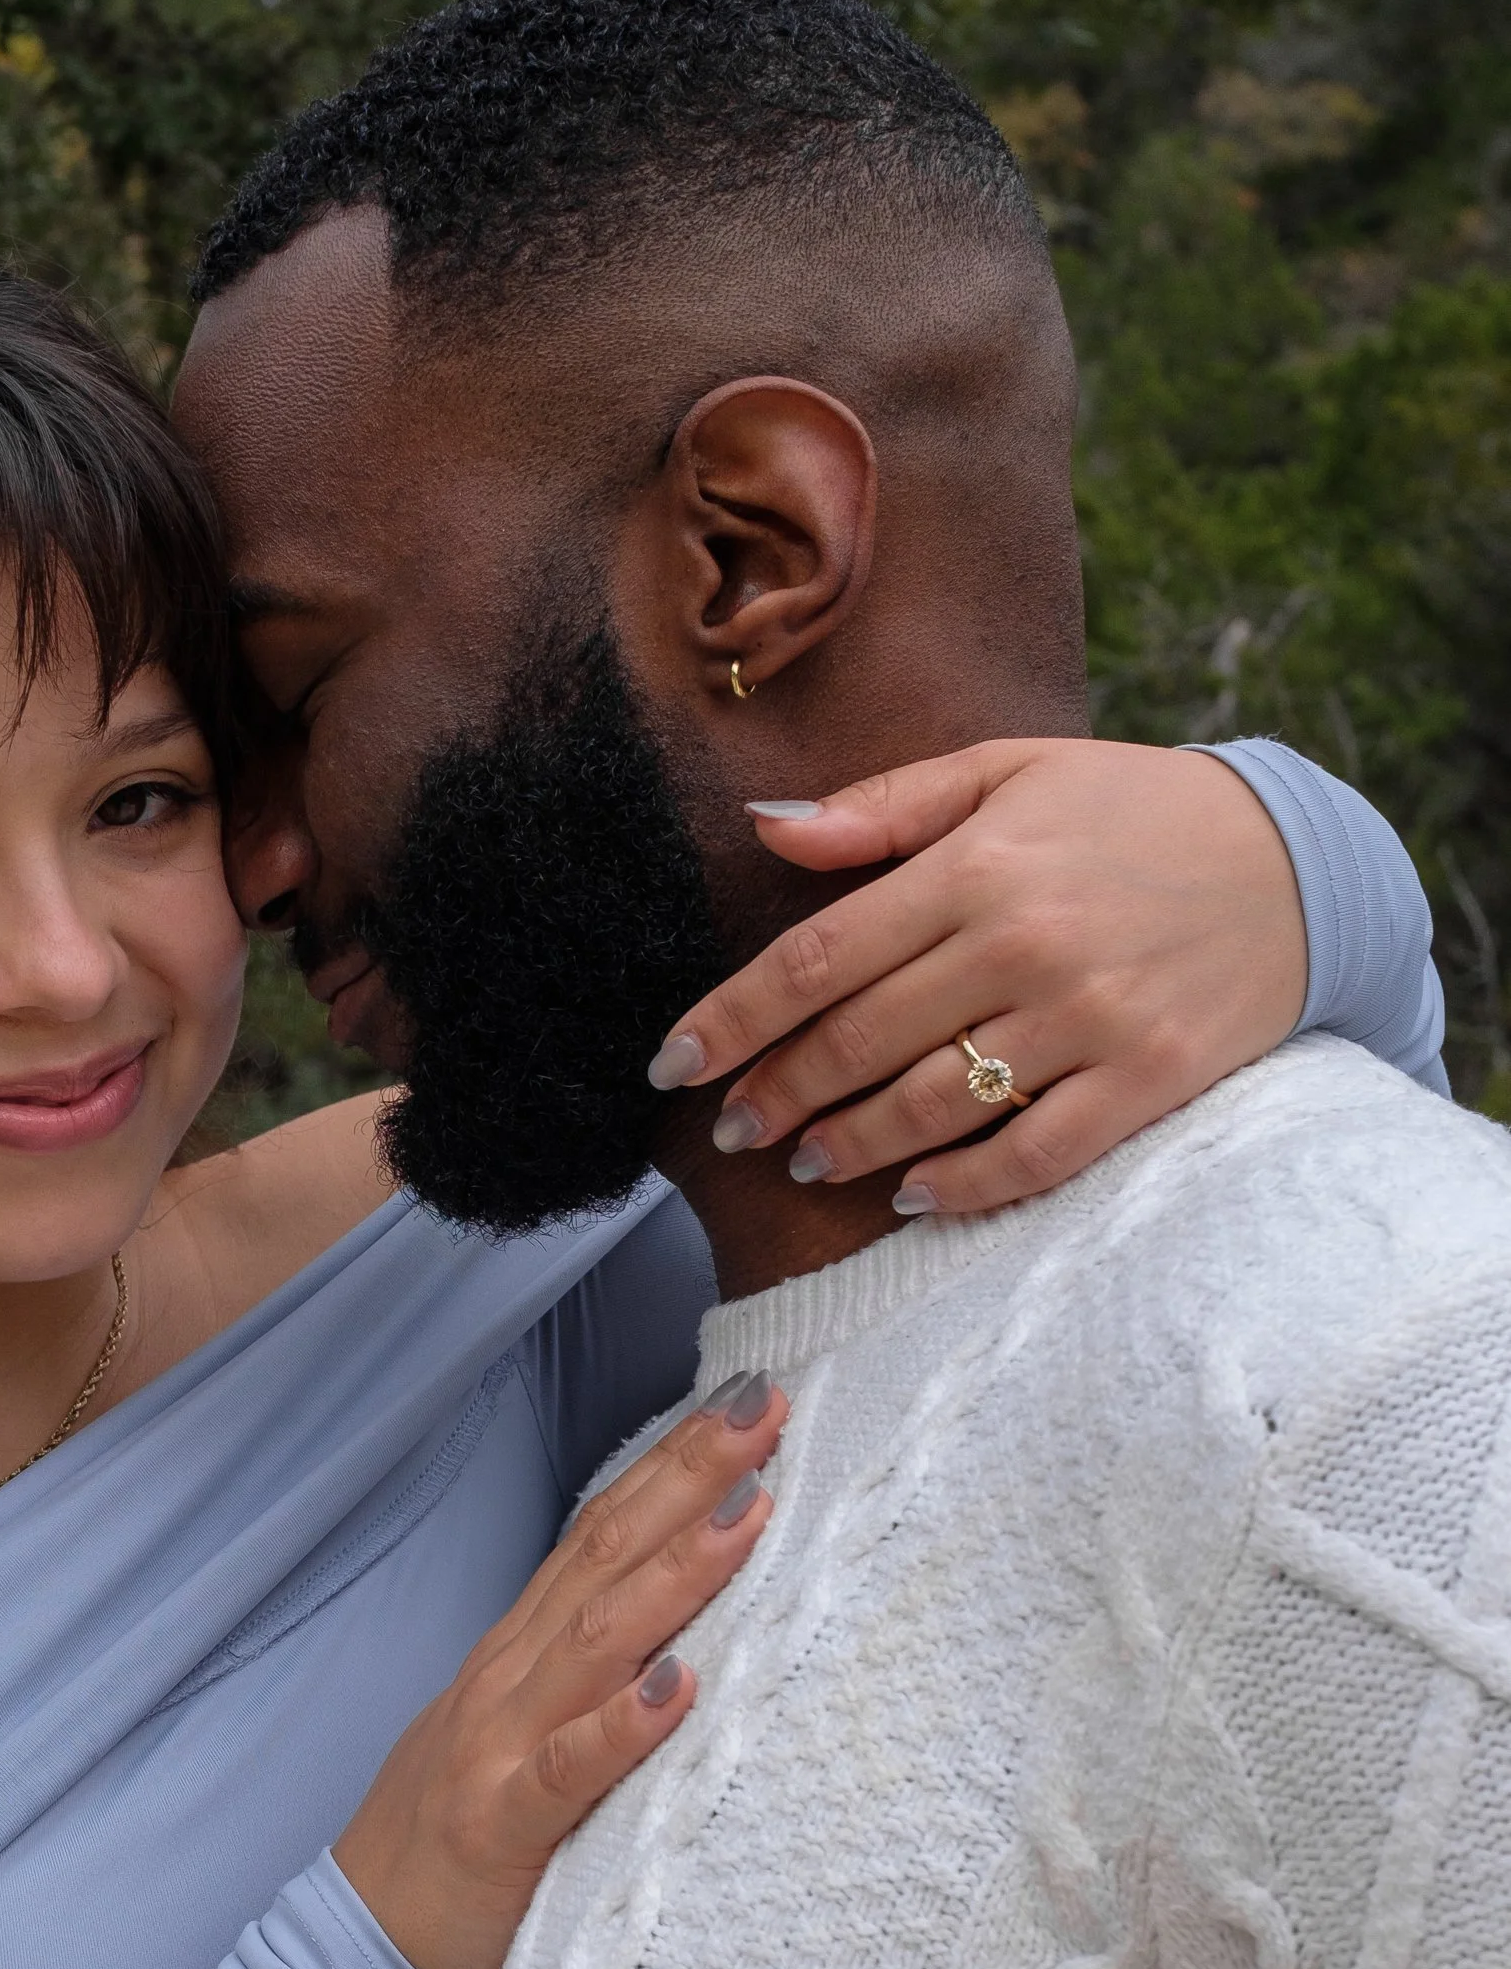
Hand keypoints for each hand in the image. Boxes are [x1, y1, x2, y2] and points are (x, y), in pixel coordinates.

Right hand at [335, 1377, 783, 1968]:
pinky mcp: (502, 1829)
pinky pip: (567, 1771)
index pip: (601, 1534)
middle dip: (687, 1478)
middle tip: (766, 1407)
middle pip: (605, 1557)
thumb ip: (586, 1677)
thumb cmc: (460, 1846)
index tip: (748, 1401)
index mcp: (519, 1655)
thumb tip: (689, 1622)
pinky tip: (676, 1686)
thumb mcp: (520, 1734)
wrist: (358, 1952)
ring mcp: (499, 1748)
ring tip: (749, 1512)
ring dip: (676, 1572)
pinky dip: (621, 1725)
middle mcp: (509, 1681)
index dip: (670, 1464)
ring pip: (595, 1642)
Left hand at [652, 740, 1309, 1216]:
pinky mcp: (1146, 1080)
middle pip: (858, 1042)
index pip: (817, 959)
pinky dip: (964, 1185)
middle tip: (732, 1129)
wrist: (1295, 859)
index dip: (731, 1020)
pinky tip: (912, 1197)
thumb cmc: (1129, 810)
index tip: (673, 1064)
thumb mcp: (1005, 771)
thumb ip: (881, 808)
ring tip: (804, 1161)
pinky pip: (1035, 1152)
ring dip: (851, 1144)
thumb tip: (763, 832)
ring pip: (933, 1105)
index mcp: (976, 866)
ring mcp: (1088, 1020)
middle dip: (776, 1094)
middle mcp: (1023, 946)